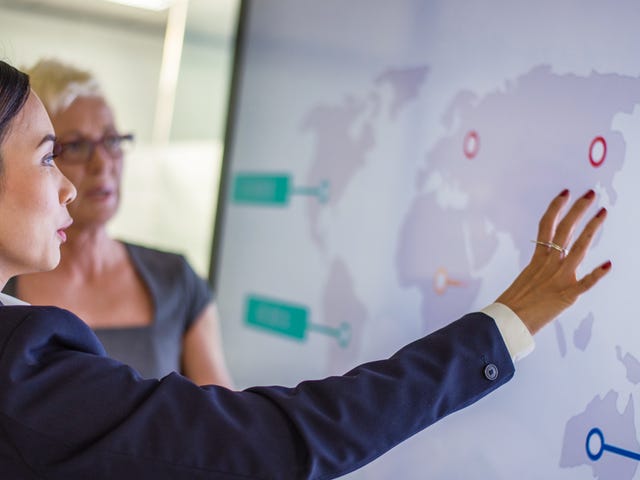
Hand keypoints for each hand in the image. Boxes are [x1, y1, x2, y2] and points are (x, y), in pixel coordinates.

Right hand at [495, 189, 610, 334]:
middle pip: (563, 231)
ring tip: (602, 213)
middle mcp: (548, 264)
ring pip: (577, 249)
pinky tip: (608, 264)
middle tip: (590, 194)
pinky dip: (596, 274)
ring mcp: (558, 279)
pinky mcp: (565, 296)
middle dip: (577, 210)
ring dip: (591, 230)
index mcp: (537, 259)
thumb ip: (539, 268)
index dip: (556, 208)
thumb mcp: (526, 279)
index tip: (565, 193)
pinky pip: (583, 284)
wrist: (507, 322)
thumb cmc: (513, 303)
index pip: (546, 226)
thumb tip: (546, 262)